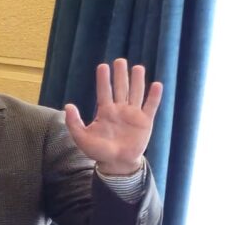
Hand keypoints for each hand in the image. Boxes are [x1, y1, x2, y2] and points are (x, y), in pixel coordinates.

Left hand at [64, 57, 163, 176]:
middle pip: (121, 88)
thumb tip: (68, 105)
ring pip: (136, 93)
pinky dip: (154, 96)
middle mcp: (120, 110)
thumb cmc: (98, 151)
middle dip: (120, 75)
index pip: (104, 92)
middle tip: (120, 60)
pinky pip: (150, 106)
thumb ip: (74, 122)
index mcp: (105, 112)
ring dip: (137, 81)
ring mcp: (133, 114)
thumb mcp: (82, 137)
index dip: (103, 79)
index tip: (103, 66)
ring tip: (137, 67)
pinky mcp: (145, 121)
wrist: (116, 163)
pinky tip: (156, 85)